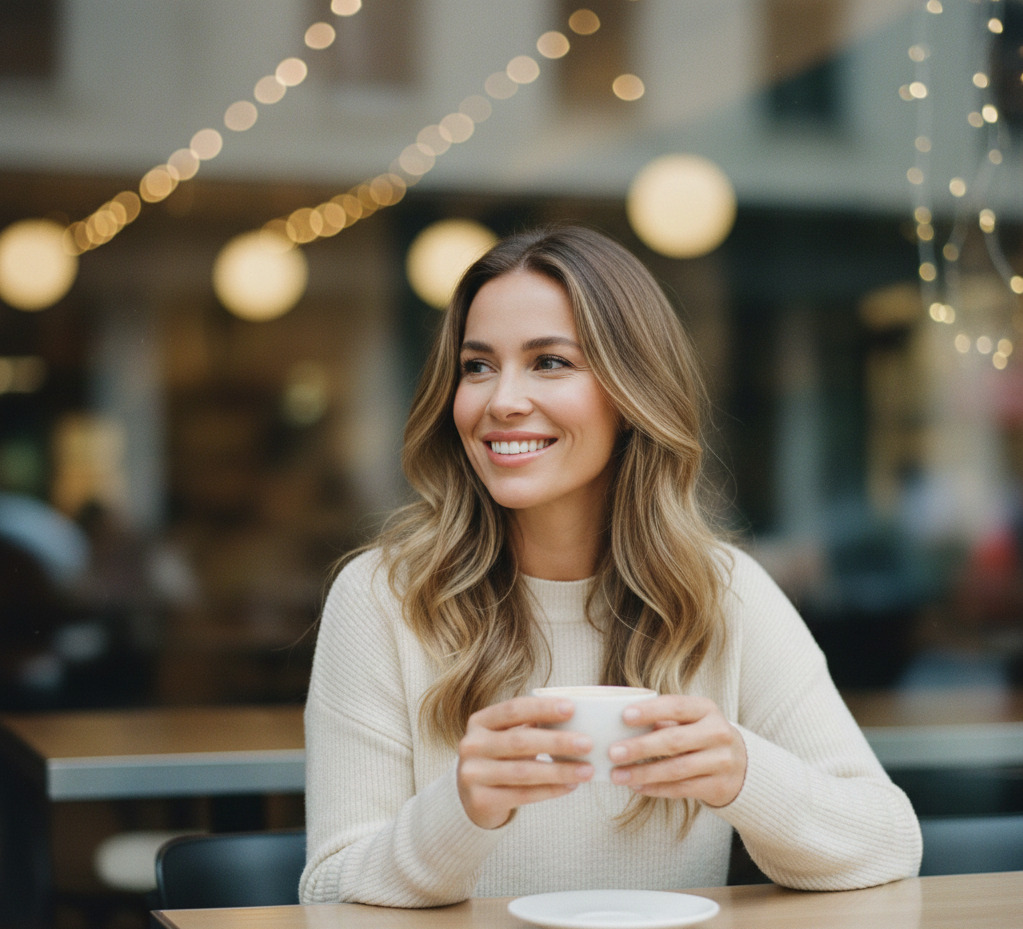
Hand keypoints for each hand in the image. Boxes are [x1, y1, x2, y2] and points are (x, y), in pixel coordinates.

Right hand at [457, 696, 594, 829]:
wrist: (471, 797)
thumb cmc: (500, 758)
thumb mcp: (506, 736)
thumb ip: (530, 726)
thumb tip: (574, 717)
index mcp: (479, 722)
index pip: (513, 709)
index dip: (543, 708)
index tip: (572, 708)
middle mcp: (471, 745)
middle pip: (520, 741)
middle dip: (558, 742)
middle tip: (587, 743)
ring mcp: (473, 774)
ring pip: (524, 771)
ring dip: (560, 770)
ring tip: (587, 770)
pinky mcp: (480, 800)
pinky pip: (522, 795)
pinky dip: (550, 790)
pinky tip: (570, 786)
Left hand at [607, 695, 746, 806]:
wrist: (742, 766)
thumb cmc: (702, 736)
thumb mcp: (690, 720)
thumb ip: (664, 719)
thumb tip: (621, 723)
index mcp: (707, 709)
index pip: (677, 706)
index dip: (650, 711)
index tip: (624, 716)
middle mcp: (718, 733)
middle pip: (674, 740)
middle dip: (640, 747)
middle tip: (613, 752)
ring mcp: (721, 761)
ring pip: (677, 769)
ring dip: (644, 773)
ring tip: (618, 775)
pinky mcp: (719, 786)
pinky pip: (682, 789)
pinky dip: (656, 788)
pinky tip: (637, 787)